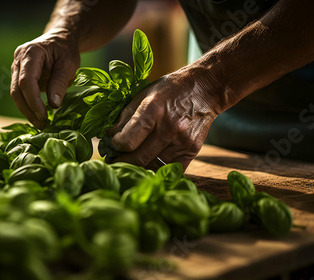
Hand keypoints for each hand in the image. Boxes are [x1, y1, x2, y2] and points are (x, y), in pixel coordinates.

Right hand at [11, 28, 79, 128]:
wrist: (60, 39)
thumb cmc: (66, 50)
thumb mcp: (68, 65)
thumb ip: (59, 83)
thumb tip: (54, 105)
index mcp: (30, 53)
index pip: (26, 81)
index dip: (33, 101)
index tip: (44, 116)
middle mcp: (18, 60)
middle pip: (17, 90)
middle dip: (29, 110)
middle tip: (43, 125)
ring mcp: (16, 68)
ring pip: (16, 94)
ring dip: (28, 111)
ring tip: (42, 124)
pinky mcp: (19, 76)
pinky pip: (21, 94)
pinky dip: (29, 106)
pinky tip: (39, 116)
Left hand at [108, 67, 224, 170]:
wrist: (204, 89)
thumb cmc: (170, 90)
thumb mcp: (144, 95)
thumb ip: (125, 117)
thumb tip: (109, 137)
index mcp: (153, 110)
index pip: (128, 141)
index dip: (116, 146)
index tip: (112, 145)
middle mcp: (168, 128)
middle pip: (138, 158)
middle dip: (122, 162)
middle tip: (114, 161)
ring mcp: (182, 142)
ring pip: (152, 166)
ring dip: (138, 167)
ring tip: (130, 162)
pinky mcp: (191, 151)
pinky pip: (169, 170)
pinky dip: (156, 170)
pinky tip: (148, 164)